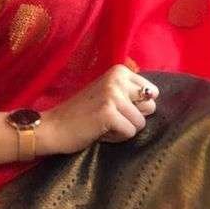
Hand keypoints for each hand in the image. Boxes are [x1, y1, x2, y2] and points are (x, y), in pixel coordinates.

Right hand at [41, 64, 158, 154]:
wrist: (54, 126)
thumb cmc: (83, 113)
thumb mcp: (108, 94)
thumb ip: (130, 93)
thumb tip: (154, 100)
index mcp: (119, 70)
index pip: (152, 92)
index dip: (137, 106)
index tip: (116, 107)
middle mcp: (117, 78)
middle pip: (150, 107)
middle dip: (133, 118)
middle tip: (109, 118)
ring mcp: (112, 94)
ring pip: (140, 123)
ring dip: (123, 129)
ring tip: (103, 125)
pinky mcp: (108, 113)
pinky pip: (130, 132)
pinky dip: (116, 138)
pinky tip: (99, 131)